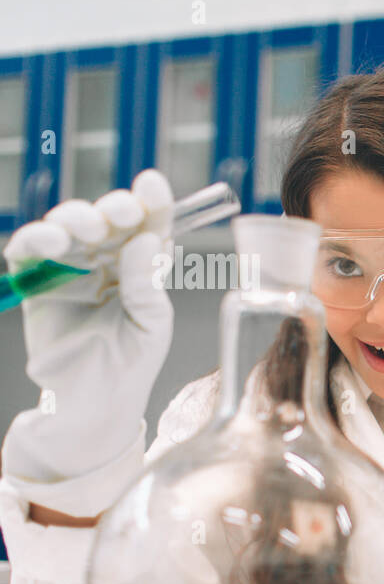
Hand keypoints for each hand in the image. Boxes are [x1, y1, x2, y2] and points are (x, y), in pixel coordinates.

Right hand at [1, 170, 175, 516]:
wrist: (94, 399)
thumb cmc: (131, 362)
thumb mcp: (151, 324)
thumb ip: (146, 283)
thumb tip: (144, 239)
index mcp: (143, 265)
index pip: (150, 226)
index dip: (152, 202)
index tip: (152, 183)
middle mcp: (109, 259)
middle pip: (110, 219)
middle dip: (114, 209)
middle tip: (120, 213)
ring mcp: (73, 266)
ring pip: (70, 226)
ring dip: (75, 219)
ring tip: (83, 231)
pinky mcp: (39, 279)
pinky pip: (31, 248)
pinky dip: (36, 238)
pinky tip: (50, 241)